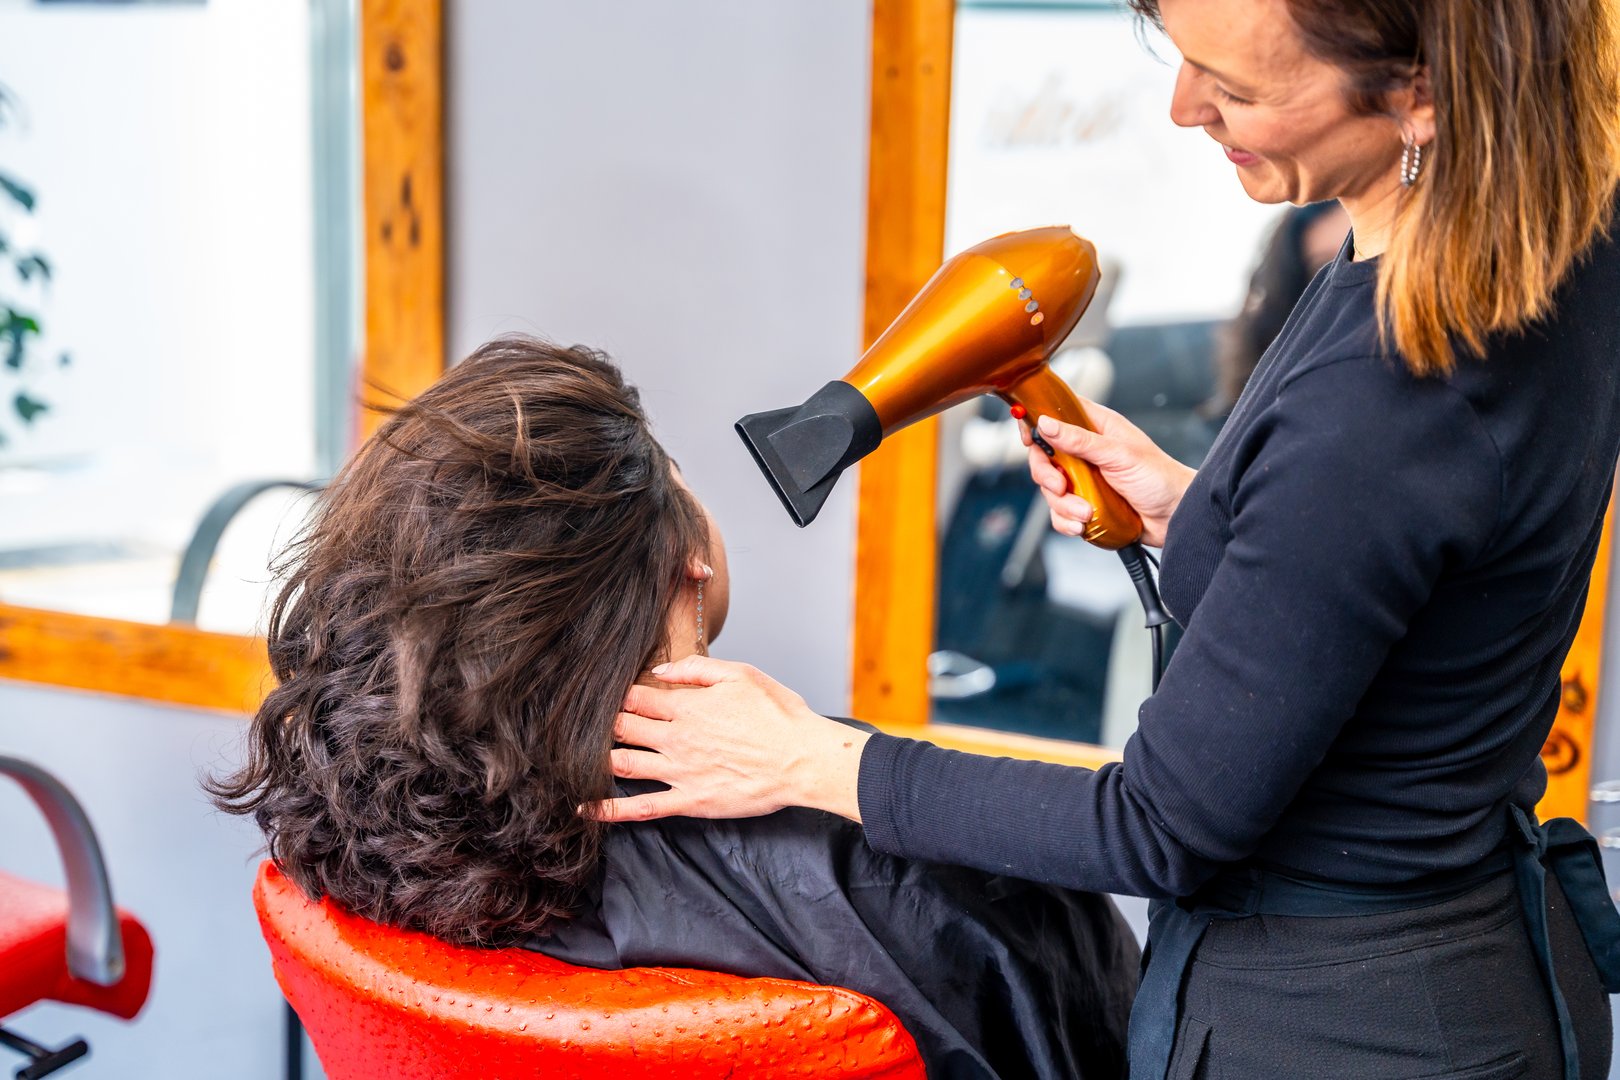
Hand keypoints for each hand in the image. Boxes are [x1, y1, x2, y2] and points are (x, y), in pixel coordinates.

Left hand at [589, 655, 869, 823]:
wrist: (803, 760)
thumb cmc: (779, 715)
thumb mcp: (742, 674)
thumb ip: (696, 669)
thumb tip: (660, 670)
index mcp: (687, 706)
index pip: (636, 697)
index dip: (619, 695)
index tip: (605, 694)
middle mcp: (676, 739)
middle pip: (622, 729)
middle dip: (604, 724)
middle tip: (586, 724)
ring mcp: (679, 773)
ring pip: (623, 765)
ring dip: (598, 759)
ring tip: (577, 759)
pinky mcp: (690, 802)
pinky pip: (642, 809)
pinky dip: (609, 810)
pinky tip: (584, 810)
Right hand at [1023, 402, 1195, 548]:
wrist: (1176, 516)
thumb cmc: (1160, 478)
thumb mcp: (1119, 455)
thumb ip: (1081, 440)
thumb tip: (1047, 423)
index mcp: (1095, 428)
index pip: (1056, 414)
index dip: (1037, 421)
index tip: (1029, 438)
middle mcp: (1086, 452)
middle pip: (1044, 457)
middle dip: (1046, 476)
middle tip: (1061, 486)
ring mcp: (1084, 479)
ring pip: (1050, 489)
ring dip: (1063, 505)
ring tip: (1087, 512)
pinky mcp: (1085, 504)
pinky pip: (1060, 513)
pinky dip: (1067, 521)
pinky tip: (1083, 524)